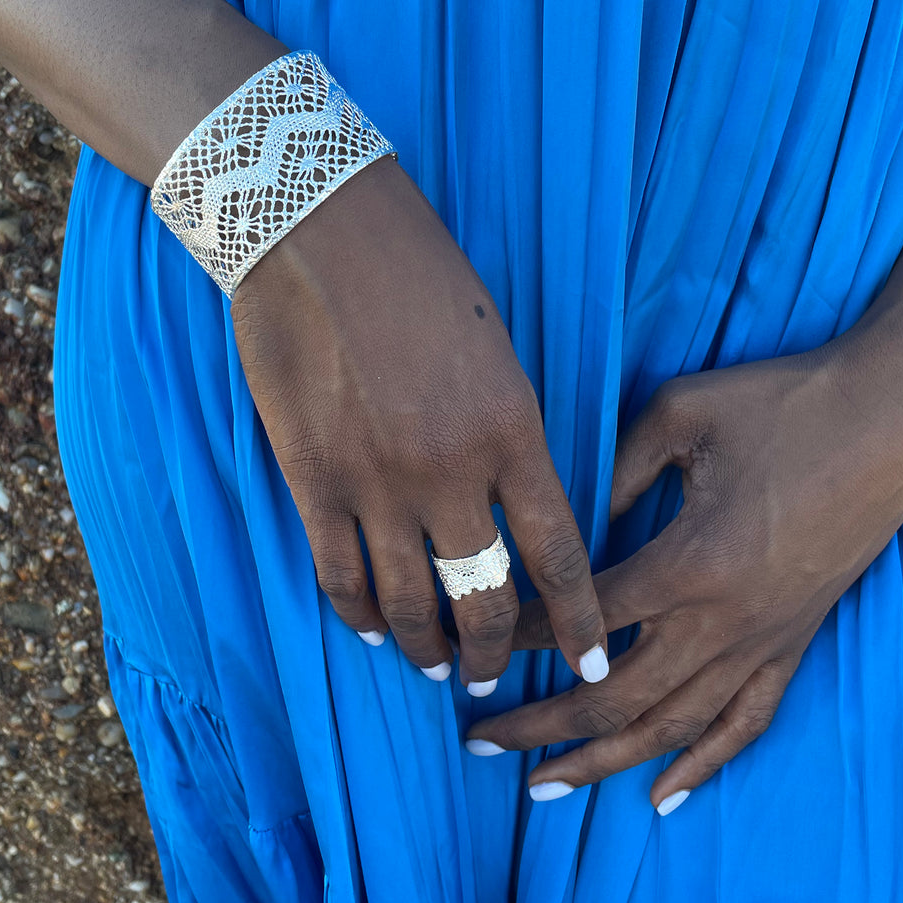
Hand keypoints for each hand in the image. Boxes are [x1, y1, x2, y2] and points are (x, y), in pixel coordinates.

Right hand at [230, 156, 607, 692]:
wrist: (319, 231)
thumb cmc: (416, 272)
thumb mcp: (493, 347)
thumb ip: (505, 430)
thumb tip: (505, 496)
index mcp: (512, 430)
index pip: (559, 553)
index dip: (579, 622)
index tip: (591, 664)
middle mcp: (450, 471)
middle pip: (483, 597)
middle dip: (493, 650)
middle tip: (490, 672)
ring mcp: (375, 481)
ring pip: (410, 603)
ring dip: (425, 648)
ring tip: (432, 667)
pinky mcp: (310, 478)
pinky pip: (339, 574)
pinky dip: (359, 614)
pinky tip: (372, 628)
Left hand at [465, 330, 902, 805]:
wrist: (885, 420)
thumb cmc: (780, 404)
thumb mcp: (679, 415)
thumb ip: (615, 470)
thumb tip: (569, 516)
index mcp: (687, 563)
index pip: (581, 617)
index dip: (520, 634)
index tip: (474, 641)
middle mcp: (722, 622)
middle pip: (612, 697)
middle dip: (539, 727)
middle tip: (477, 740)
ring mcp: (762, 642)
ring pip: (671, 729)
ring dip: (601, 763)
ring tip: (542, 787)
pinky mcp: (793, 644)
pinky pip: (745, 724)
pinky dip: (702, 767)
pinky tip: (661, 797)